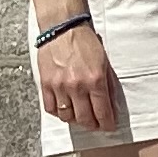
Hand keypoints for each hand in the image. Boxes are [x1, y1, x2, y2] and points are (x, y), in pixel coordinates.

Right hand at [36, 23, 121, 139]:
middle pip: (84, 119)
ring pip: (67, 117)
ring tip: (81, 116)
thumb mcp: (105, 62)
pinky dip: (59, 113)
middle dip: (93, 125)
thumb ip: (109, 85)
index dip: (107, 124)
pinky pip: (51, 109)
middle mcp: (77, 86)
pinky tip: (65, 109)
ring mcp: (59, 87)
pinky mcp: (45, 85)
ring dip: (75, 120)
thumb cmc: (85, 43)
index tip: (109, 127)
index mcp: (95, 80)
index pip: (102, 112)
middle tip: (96, 125)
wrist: (63, 29)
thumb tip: (111, 105)